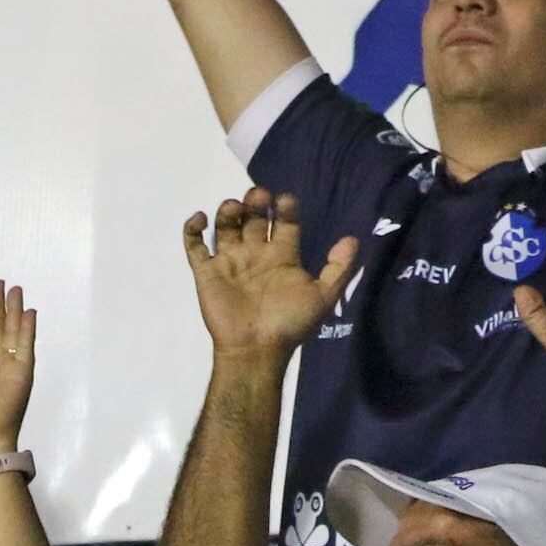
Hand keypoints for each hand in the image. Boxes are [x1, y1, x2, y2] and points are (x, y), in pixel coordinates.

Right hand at [182, 190, 359, 361]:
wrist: (257, 349)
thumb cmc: (290, 324)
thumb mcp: (323, 296)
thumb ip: (338, 268)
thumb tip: (353, 239)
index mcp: (282, 257)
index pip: (284, 222)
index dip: (285, 207)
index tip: (285, 201)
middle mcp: (256, 255)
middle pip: (253, 217)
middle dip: (256, 201)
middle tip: (259, 196)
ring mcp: (230, 262)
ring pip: (225, 225)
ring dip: (228, 210)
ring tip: (235, 208)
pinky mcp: (207, 273)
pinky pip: (194, 245)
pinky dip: (192, 228)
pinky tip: (202, 219)